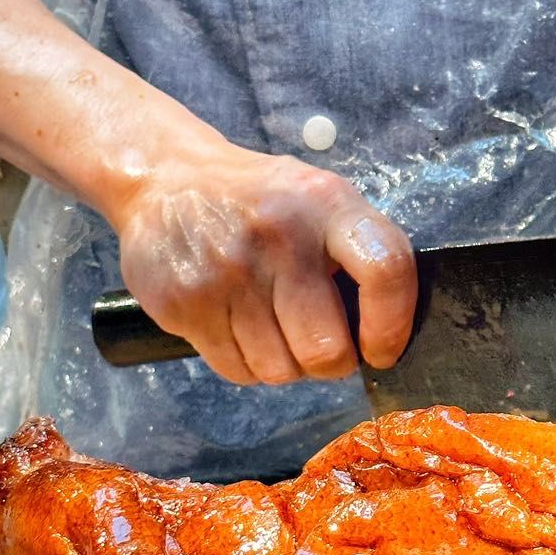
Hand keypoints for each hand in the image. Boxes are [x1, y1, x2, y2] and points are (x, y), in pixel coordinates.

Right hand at [111, 143, 416, 385]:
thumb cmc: (260, 201)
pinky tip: (241, 329)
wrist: (163, 182)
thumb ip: (360, 251)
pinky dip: (247, 365)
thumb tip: (390, 331)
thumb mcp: (319, 200)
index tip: (382, 350)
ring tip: (275, 328)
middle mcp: (279, 237)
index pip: (385, 270)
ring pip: (280, 371)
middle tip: (321, 343)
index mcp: (326, 204)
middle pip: (327, 350)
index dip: (392, 325)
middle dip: (331, 361)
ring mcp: (227, 274)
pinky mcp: (185, 304)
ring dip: (286, 364)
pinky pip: (238, 371)